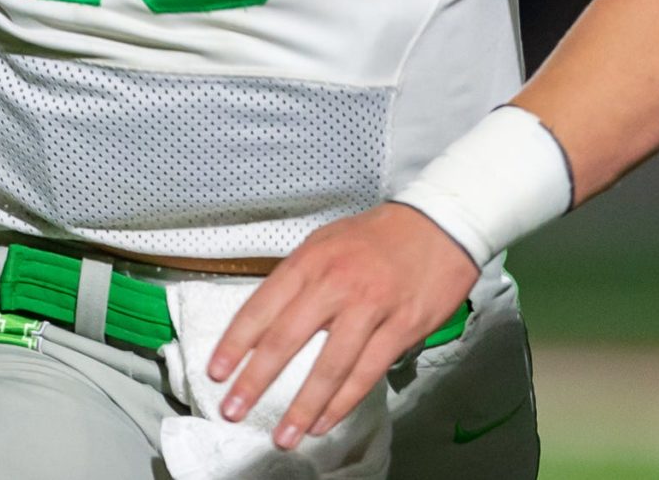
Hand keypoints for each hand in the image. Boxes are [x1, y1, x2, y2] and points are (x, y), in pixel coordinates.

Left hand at [208, 201, 479, 448]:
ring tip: (284, 435)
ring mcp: (370, 307)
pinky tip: (323, 421)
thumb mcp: (327, 241)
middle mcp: (335, 283)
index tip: (217, 371)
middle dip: (256, 380)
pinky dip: (342, 402)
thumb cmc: (378, 235)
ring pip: (328, 366)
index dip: (236, 342)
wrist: (440, 224)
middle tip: (232, 410)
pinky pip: (366, 373)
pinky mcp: (401, 328)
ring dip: (302, 406)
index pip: (262, 305)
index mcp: (310, 259)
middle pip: (286, 339)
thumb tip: (269, 318)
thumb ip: (299, 278)